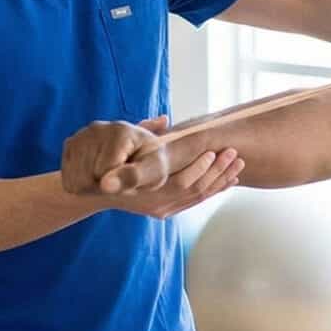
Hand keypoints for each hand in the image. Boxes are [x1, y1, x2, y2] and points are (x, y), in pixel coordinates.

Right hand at [61, 118, 171, 194]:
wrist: (141, 155)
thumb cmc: (151, 165)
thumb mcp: (154, 172)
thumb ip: (133, 177)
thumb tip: (105, 185)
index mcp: (121, 131)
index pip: (104, 172)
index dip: (118, 184)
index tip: (132, 175)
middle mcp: (97, 128)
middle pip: (88, 178)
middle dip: (104, 186)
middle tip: (122, 177)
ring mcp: (81, 135)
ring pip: (76, 181)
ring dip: (93, 187)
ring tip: (111, 176)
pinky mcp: (70, 144)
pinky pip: (68, 180)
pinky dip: (82, 184)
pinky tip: (98, 174)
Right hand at [115, 120, 243, 218]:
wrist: (93, 190)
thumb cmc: (108, 160)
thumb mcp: (123, 141)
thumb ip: (145, 130)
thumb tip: (165, 118)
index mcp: (146, 189)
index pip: (183, 182)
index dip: (201, 168)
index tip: (214, 152)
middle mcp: (156, 204)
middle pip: (195, 191)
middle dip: (217, 172)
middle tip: (235, 155)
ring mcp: (161, 210)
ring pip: (198, 198)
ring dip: (219, 181)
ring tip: (237, 165)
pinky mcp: (165, 211)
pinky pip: (193, 202)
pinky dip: (212, 190)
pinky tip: (226, 181)